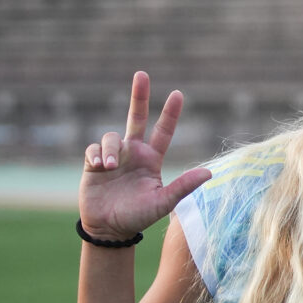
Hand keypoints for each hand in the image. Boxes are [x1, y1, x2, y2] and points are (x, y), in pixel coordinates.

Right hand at [79, 71, 210, 239]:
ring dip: (111, 149)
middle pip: (137, 117)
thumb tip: (210, 173)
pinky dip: (97, 155)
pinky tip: (100, 168)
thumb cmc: (138, 216)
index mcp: (152, 159)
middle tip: (142, 74)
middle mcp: (134, 152)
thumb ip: (184, 186)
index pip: (164, 131)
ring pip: (111, 136)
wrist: (110, 227)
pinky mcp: (93, 162)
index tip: (179, 94)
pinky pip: (94, 148)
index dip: (170, 113)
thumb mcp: (163, 202)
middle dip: (139, 96)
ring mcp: (114, 155)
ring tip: (111, 167)